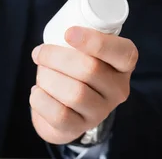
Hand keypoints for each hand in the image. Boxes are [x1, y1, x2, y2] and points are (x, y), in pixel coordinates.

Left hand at [30, 26, 138, 144]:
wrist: (66, 108)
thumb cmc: (74, 68)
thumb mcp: (85, 50)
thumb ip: (79, 37)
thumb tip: (57, 33)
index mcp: (124, 63)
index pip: (122, 53)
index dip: (95, 42)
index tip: (68, 33)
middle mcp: (118, 89)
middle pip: (89, 70)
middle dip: (56, 57)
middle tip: (39, 52)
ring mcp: (101, 111)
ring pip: (74, 93)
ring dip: (47, 77)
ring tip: (41, 72)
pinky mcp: (80, 127)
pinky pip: (59, 114)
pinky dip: (41, 99)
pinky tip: (37, 92)